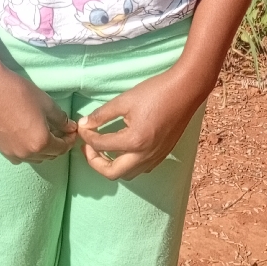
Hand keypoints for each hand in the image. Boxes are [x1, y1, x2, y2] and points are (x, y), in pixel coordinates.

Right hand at [0, 68, 77, 163]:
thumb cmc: (21, 94)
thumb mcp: (47, 104)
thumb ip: (61, 119)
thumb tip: (71, 128)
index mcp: (41, 142)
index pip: (62, 148)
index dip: (69, 140)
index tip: (72, 132)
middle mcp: (27, 153)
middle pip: (49, 155)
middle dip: (58, 145)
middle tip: (61, 131)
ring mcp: (13, 153)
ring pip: (35, 158)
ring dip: (43, 149)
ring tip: (45, 133)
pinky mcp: (1, 149)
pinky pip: (20, 156)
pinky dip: (28, 151)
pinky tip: (27, 137)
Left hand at [78, 67, 203, 180]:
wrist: (185, 91)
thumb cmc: (155, 92)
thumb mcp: (125, 100)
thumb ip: (102, 114)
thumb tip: (84, 124)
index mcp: (134, 141)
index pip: (101, 146)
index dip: (87, 136)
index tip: (81, 127)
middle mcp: (144, 156)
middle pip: (112, 173)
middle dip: (95, 162)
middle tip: (88, 147)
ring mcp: (155, 158)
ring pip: (127, 175)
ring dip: (111, 166)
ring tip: (104, 149)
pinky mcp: (163, 155)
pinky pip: (141, 169)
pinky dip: (128, 164)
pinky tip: (124, 149)